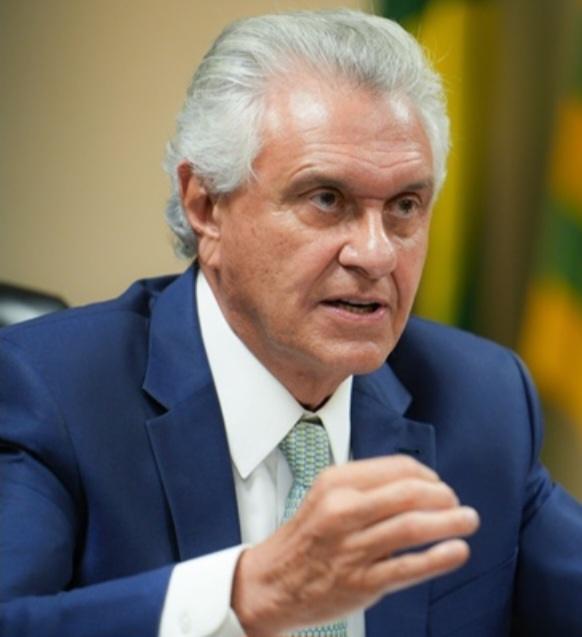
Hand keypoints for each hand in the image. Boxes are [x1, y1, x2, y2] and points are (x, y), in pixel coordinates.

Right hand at [231, 455, 478, 636]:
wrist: (271, 581)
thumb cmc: (306, 537)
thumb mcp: (325, 496)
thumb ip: (366, 487)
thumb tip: (418, 484)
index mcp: (336, 483)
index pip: (396, 468)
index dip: (427, 475)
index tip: (438, 485)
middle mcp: (343, 510)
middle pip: (408, 494)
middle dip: (443, 496)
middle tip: (457, 503)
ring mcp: (352, 547)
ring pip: (413, 528)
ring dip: (450, 522)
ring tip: (469, 521)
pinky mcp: (361, 582)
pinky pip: (408, 567)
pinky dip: (439, 557)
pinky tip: (458, 551)